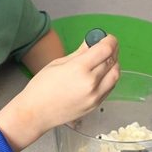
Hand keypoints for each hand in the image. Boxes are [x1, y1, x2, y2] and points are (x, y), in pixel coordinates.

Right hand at [0, 35, 119, 151]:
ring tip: (105, 60)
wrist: (36, 113)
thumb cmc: (41, 87)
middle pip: (112, 60)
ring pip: (115, 75)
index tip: (107, 38)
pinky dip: (110, 77)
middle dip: (112, 50)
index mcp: (78, 69)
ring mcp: (95, 96)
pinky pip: (110, 87)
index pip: (105, 49)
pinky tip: (102, 73)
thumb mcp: (57, 63)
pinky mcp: (95, 105)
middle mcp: (90, 83)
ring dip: (114, 64)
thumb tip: (91, 42)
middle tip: (107, 46)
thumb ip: (79, 53)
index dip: (110, 40)